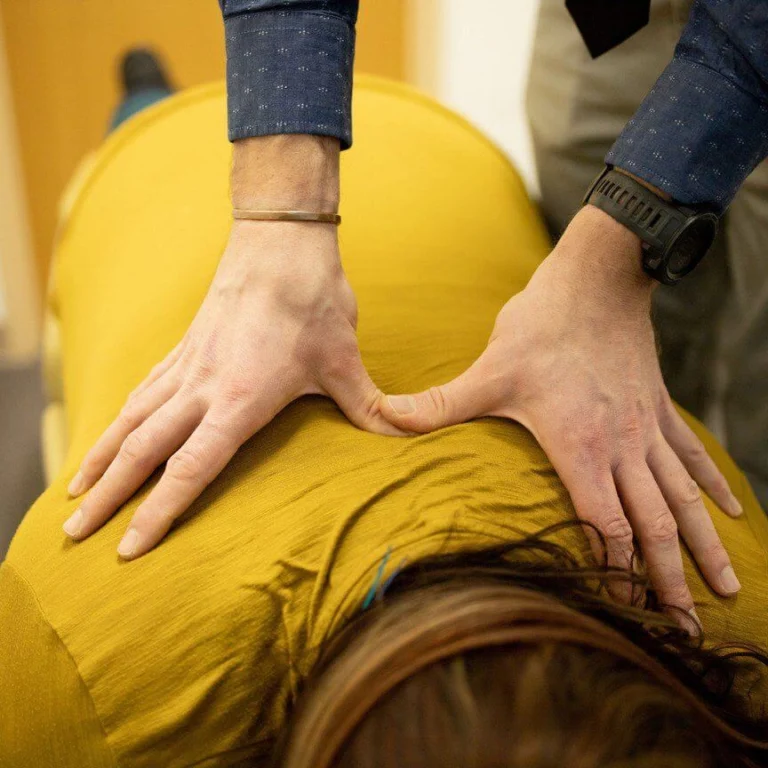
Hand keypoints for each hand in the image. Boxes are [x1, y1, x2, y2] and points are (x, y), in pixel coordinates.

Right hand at [63, 136, 400, 559]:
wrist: (281, 239)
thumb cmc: (314, 300)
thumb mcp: (345, 360)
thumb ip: (371, 408)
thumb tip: (409, 436)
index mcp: (240, 399)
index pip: (190, 469)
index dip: (158, 512)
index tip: (128, 547)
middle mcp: (202, 386)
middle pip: (143, 452)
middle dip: (106, 497)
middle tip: (72, 534)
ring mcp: (187, 364)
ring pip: (131, 419)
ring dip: (100, 459)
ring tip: (73, 493)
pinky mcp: (184, 346)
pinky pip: (142, 389)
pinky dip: (118, 418)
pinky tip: (109, 434)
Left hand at [381, 206, 742, 626]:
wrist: (597, 279)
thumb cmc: (542, 326)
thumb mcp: (488, 369)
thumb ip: (439, 403)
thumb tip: (382, 417)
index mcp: (582, 447)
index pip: (608, 524)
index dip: (617, 571)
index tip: (628, 612)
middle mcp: (623, 446)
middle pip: (655, 525)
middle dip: (670, 579)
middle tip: (687, 628)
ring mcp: (646, 428)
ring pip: (683, 499)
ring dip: (703, 545)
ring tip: (726, 587)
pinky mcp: (657, 408)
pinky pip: (691, 455)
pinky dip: (711, 486)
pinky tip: (731, 511)